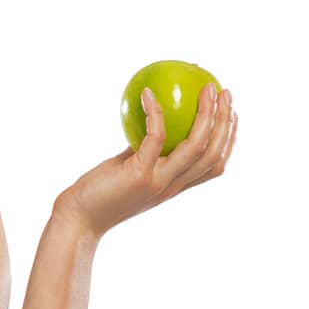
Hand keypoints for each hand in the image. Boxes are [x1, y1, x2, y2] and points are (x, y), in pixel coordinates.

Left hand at [54, 83, 238, 240]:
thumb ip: (145, 148)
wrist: (78, 220)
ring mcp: (158, 182)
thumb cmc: (99, 192)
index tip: (231, 112)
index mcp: (174, 186)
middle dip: (225, 121)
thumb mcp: (129, 167)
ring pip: (195, 146)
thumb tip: (155, 116)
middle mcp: (172, 186)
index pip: (214, 165)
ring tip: (206, 88)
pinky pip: (155, 137)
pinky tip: (148, 93)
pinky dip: (156, 113)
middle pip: (213, 154)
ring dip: (206, 114)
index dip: (228, 139)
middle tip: (224, 92)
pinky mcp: (139, 176)